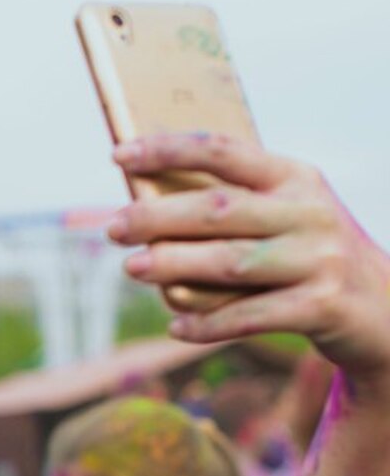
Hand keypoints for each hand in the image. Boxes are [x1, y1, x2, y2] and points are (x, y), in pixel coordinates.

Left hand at [108, 134, 389, 390]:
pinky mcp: (321, 306)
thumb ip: (232, 209)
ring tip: (132, 268)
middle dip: (158, 217)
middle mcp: (309, 212)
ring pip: (231, 261)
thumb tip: (144, 209)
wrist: (388, 309)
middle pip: (218, 210)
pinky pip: (250, 316)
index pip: (224, 150)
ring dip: (174, 265)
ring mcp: (318, 259)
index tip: (119, 154)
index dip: (168, 149)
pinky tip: (175, 326)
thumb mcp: (285, 218)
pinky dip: (208, 323)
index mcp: (295, 178)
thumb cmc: (310, 258)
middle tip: (113, 228)